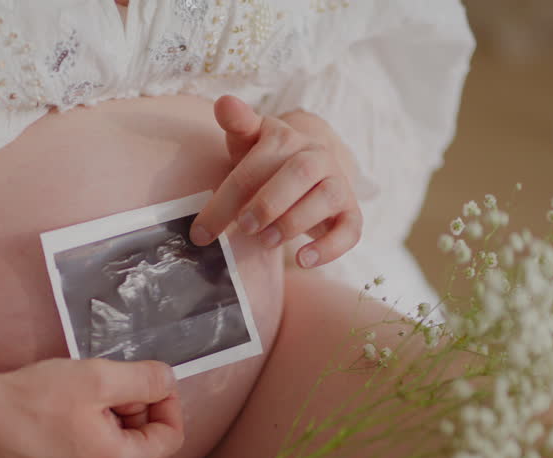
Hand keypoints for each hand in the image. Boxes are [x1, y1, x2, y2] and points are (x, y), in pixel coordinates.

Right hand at [0, 307, 182, 457]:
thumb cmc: (33, 399)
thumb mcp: (99, 377)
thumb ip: (147, 379)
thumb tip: (168, 382)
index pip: (170, 437)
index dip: (165, 402)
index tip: (145, 381)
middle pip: (144, 449)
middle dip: (135, 415)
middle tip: (106, 388)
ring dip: (112, 429)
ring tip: (81, 405)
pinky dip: (90, 445)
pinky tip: (65, 423)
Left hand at [191, 95, 361, 268]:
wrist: (309, 174)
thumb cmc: (267, 164)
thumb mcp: (248, 143)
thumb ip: (237, 125)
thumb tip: (224, 103)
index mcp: (286, 138)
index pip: (254, 166)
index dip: (225, 200)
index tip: (200, 233)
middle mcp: (317, 157)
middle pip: (298, 173)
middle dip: (268, 203)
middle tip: (244, 227)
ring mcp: (338, 184)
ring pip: (326, 198)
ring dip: (294, 223)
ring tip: (266, 241)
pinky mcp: (351, 213)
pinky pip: (350, 230)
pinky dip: (328, 248)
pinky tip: (303, 260)